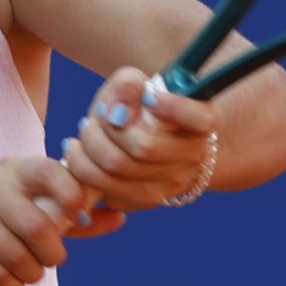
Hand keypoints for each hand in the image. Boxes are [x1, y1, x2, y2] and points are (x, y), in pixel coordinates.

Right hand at [0, 157, 123, 285]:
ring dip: (32, 275)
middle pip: (37, 227)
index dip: (73, 196)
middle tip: (53, 259)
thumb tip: (119, 217)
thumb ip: (74, 213)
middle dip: (53, 254)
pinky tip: (9, 282)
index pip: (51, 171)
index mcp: (15, 168)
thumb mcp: (31, 202)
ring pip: (16, 257)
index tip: (79, 216)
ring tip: (32, 273)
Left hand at [61, 67, 220, 211]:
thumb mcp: (139, 84)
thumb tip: (116, 112)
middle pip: (144, 147)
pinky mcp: (145, 201)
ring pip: (119, 172)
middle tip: (93, 119)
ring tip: (84, 134)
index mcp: (202, 119)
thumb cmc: (144, 107)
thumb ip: (128, 85)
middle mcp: (193, 155)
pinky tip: (84, 157)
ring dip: (89, 150)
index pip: (200, 119)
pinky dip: (85, 172)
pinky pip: (107, 191)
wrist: (153, 139)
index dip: (174, 107)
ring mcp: (171, 183)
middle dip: (106, 129)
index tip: (149, 96)